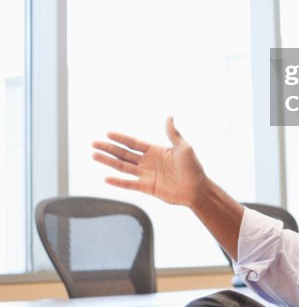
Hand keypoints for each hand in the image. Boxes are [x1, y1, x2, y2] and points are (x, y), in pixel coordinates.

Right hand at [92, 116, 206, 207]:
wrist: (196, 189)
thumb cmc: (193, 167)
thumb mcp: (184, 147)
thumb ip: (173, 134)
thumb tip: (169, 117)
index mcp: (155, 150)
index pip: (133, 143)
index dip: (120, 138)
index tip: (107, 133)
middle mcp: (148, 161)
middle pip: (124, 153)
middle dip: (108, 148)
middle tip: (94, 143)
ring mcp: (146, 174)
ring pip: (122, 167)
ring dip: (108, 162)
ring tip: (94, 156)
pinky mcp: (147, 187)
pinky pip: (129, 184)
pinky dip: (118, 182)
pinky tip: (106, 178)